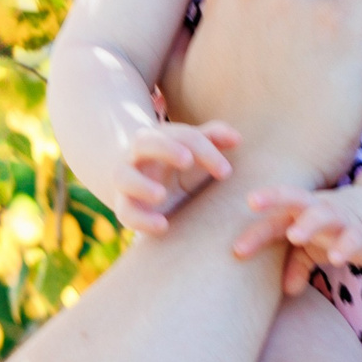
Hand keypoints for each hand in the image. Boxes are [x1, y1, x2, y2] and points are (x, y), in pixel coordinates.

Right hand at [104, 119, 239, 233]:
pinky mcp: (124, 205)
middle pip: (144, 143)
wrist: (143, 184)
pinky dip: (141, 219)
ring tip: (161, 194)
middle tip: (187, 161)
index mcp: (161, 137)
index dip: (205, 151)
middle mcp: (139, 155)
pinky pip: (125, 212)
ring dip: (141, 185)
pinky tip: (163, 225)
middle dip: (166, 149)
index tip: (226, 172)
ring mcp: (127, 179)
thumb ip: (214, 139)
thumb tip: (237, 138)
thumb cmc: (179, 163)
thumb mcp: (195, 150)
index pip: (183, 136)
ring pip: (123, 177)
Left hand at [233, 183, 361, 266]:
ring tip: (295, 236)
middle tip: (254, 202)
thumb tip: (288, 291)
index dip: (256, 233)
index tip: (237, 249)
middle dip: (275, 198)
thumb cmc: (334, 231)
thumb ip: (296, 265)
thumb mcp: (312, 248)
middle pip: (295, 199)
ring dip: (309, 223)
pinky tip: (336, 259)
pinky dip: (345, 246)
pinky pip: (354, 237)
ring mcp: (342, 219)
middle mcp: (318, 209)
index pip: (275, 220)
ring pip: (325, 215)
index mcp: (300, 212)